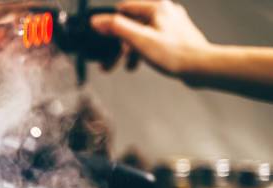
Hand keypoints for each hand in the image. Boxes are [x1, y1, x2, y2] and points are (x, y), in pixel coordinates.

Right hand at [91, 0, 210, 77]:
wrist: (202, 67)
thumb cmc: (176, 54)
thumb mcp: (140, 40)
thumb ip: (117, 28)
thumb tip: (97, 21)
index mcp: (157, 7)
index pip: (124, 8)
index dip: (112, 25)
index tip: (104, 39)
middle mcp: (165, 11)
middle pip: (133, 23)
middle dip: (120, 43)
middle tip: (110, 60)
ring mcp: (172, 23)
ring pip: (143, 33)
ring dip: (132, 50)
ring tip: (128, 66)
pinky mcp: (176, 36)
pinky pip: (153, 40)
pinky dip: (144, 52)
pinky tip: (142, 63)